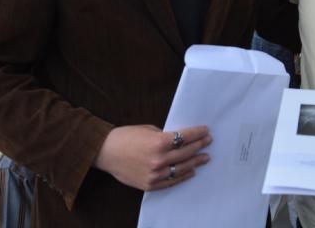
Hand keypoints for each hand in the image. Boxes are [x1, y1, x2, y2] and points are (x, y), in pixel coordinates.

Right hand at [93, 125, 211, 190]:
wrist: (106, 152)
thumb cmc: (126, 137)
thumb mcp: (148, 130)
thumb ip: (165, 136)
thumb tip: (181, 139)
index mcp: (159, 142)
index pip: (185, 137)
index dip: (197, 133)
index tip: (205, 131)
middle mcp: (159, 160)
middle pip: (186, 152)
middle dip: (199, 145)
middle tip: (208, 142)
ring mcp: (155, 174)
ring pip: (182, 168)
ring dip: (195, 162)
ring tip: (204, 157)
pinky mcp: (150, 184)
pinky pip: (171, 181)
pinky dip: (183, 176)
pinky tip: (191, 171)